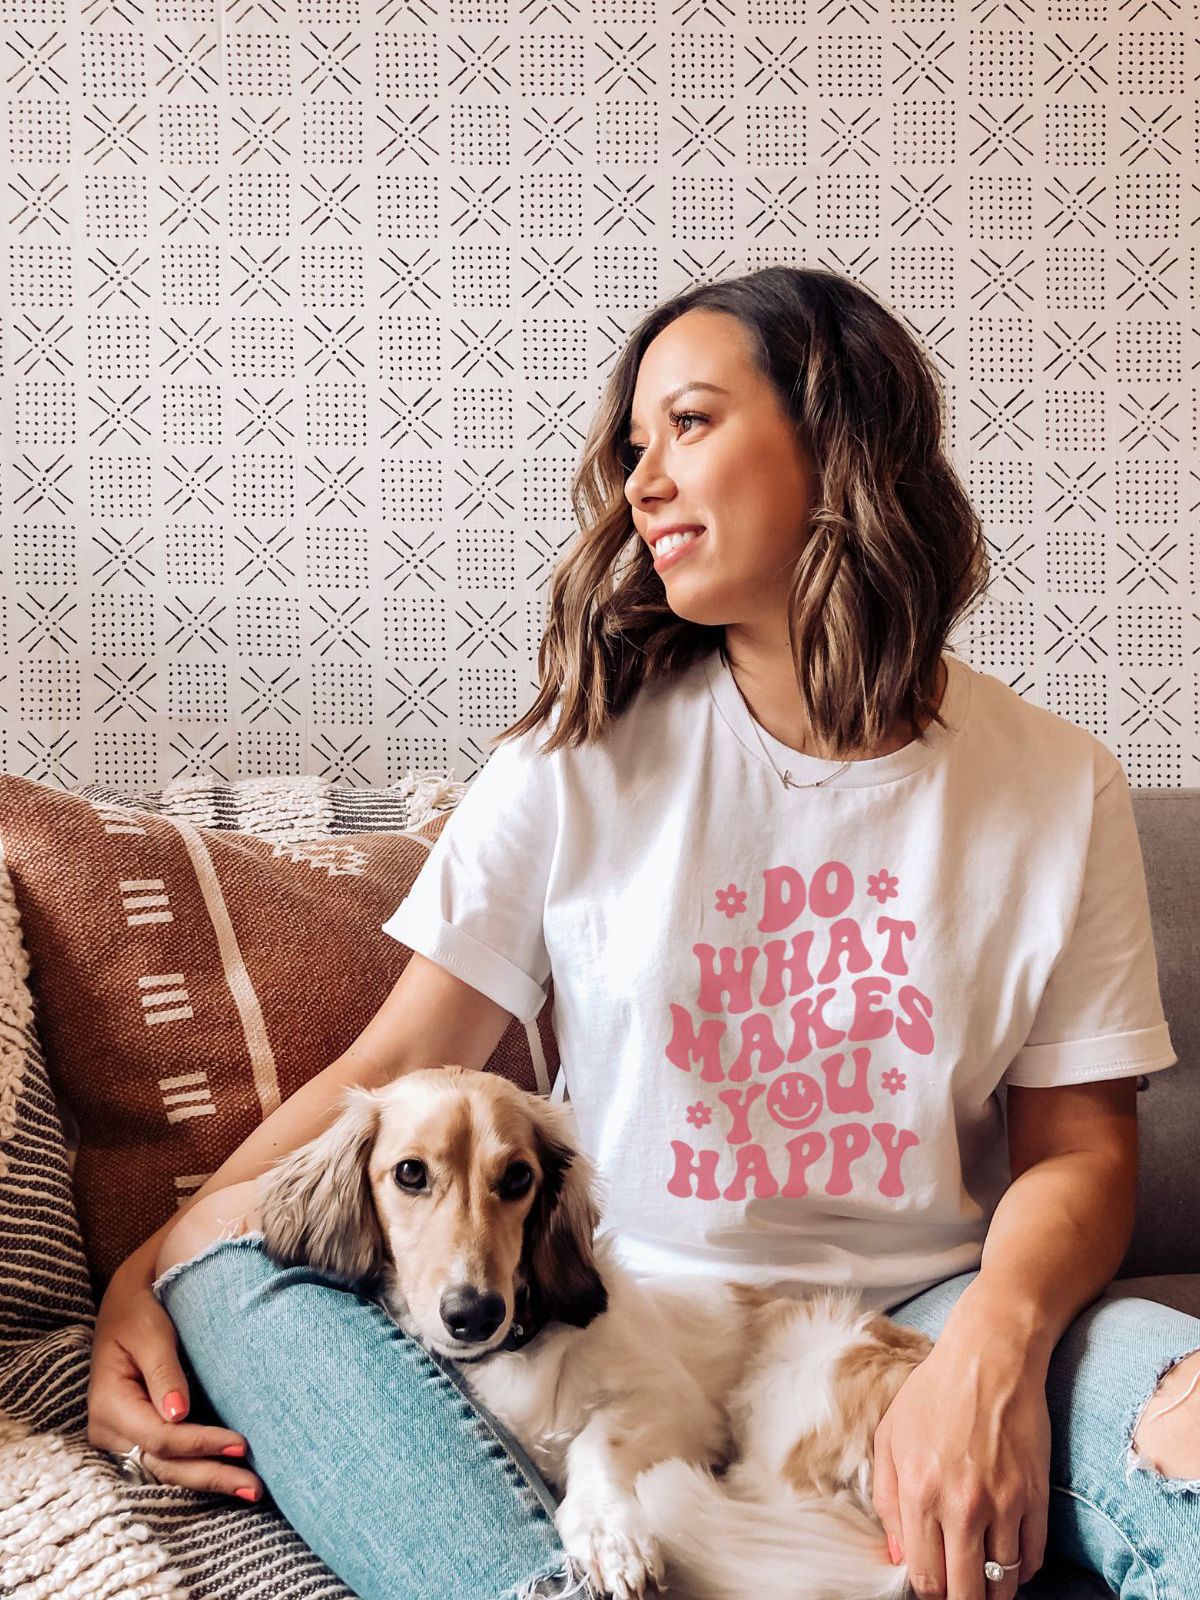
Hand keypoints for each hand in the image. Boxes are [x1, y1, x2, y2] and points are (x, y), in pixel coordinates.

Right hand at [87, 1217, 263, 1501]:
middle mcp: (110, 1431)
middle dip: (210, 1476)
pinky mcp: (137, 1438)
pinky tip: (231, 1474)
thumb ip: (163, 1373)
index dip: (200, 1444)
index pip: (158, 1438)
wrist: (127, 1304)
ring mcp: (121, 1439)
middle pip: (163, 1465)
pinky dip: (199, 1468)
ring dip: (208, 1479)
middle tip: (254, 1487)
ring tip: (251, 1489)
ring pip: (165, 1470)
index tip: (241, 1444)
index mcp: (109, 1404)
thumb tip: (178, 1415)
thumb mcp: (151, 1333)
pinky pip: (167, 1461)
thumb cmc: (140, 1312)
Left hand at [871, 1328, 1049, 1599]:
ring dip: (992, 1590)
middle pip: (967, 1592)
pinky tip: (1008, 1560)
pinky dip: (1021, 1570)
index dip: (929, 1593)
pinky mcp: (1036, 1497)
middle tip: (958, 1591)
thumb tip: (898, 1556)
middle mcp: (963, 1507)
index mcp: (920, 1493)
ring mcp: (1004, 1504)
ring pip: (1003, 1583)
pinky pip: (1033, 1558)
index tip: (932, 1589)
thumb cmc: (932, 1394)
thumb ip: (886, 1501)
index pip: (926, 1577)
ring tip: (982, 1582)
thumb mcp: (889, 1438)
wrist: (989, 1359)